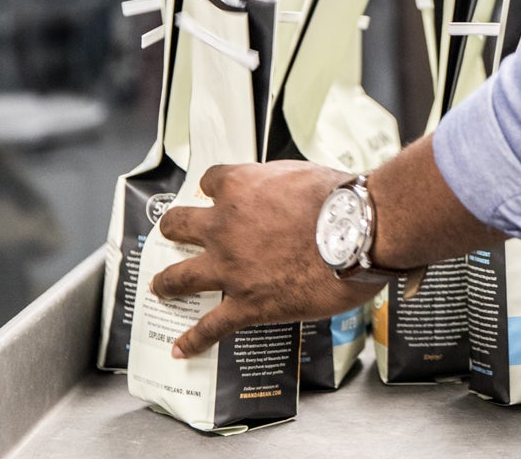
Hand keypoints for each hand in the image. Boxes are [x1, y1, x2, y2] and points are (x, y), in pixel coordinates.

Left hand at [152, 160, 371, 358]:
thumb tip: (280, 193)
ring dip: (166, 283)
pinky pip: (210, 327)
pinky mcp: (246, 304)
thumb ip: (279, 184)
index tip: (215, 193)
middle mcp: (224, 227)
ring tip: (161, 287)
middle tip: (175, 234)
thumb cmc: (341, 201)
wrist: (359, 232)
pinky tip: (183, 347)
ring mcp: (230, 268)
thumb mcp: (304, 174)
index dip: (213, 188)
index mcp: (241, 188)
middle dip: (174, 229)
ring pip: (179, 277)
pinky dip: (193, 340)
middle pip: (178, 224)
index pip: (211, 181)